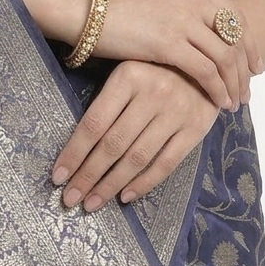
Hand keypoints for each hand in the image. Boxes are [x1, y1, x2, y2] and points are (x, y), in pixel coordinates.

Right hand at [7, 0, 260, 110]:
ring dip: (234, 83)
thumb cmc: (118, 6)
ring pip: (225, 57)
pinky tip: (218, 102)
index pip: (236, 16)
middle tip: (247, 91)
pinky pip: (206, 71)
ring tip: (234, 102)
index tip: (254, 66)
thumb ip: (186, 7)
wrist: (87, 8)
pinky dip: (217, 89)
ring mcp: (184, 18)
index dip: (250, 44)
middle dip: (246, 68)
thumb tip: (205, 30)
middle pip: (236, 37)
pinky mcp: (170, 42)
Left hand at [51, 59, 222, 210]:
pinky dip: (144, 183)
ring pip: (137, 158)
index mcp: (128, 76)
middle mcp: (152, 94)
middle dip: (88, 176)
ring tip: (92, 203)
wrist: (207, 62)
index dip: (74, 152)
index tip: (57, 176)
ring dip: (111, 185)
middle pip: (113, 144)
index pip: (94, 123)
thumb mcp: (128, 69)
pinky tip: (125, 196)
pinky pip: (166, 163)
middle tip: (69, 199)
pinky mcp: (196, 129)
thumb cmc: (156, 68)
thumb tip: (77, 142)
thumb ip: (108, 99)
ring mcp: (176, 112)